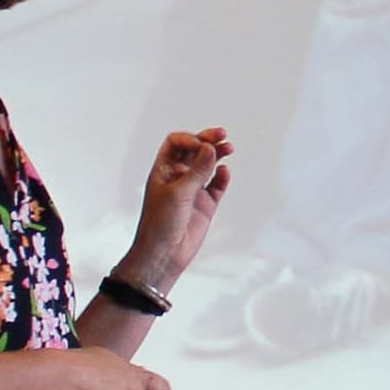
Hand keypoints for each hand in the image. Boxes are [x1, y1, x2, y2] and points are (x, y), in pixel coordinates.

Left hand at [128, 129, 232, 289]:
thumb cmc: (160, 224)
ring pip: (207, 165)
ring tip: (229, 148)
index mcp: (163, 171)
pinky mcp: (205, 204)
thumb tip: (210, 148)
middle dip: (207, 140)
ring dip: (217, 155)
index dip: (189, 139)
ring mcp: (192, 190)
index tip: (201, 146)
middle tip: (222, 135)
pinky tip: (225, 173)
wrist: (164, 254)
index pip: (175, 144)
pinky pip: (217, 185)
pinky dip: (222, 177)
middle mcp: (178, 177)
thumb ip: (197, 170)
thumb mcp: (178, 192)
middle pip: (193, 150)